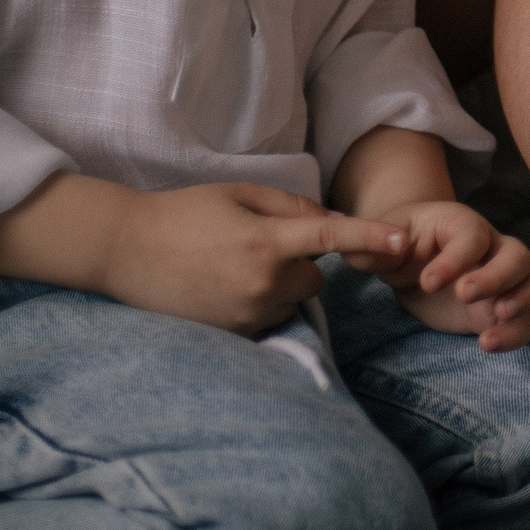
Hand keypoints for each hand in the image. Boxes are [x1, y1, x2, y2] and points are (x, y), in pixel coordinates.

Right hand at [101, 183, 408, 334]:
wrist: (126, 250)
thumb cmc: (186, 213)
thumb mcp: (241, 193)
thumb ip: (292, 207)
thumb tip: (329, 224)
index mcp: (265, 241)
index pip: (330, 238)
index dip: (369, 238)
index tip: (403, 242)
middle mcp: (260, 283)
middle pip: (313, 278)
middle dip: (301, 263)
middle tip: (259, 244)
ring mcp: (244, 314)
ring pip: (290, 300)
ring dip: (280, 285)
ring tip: (234, 266)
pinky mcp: (230, 335)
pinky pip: (266, 319)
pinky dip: (259, 304)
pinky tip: (224, 286)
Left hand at [350, 198, 529, 352]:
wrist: (409, 257)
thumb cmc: (396, 242)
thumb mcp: (379, 239)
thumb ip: (376, 240)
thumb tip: (392, 243)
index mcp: (462, 224)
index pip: (473, 235)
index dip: (456, 258)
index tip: (428, 282)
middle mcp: (492, 246)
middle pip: (517, 254)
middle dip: (498, 276)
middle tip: (464, 294)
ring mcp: (503, 277)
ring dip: (526, 298)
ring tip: (498, 317)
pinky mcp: (501, 308)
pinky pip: (528, 317)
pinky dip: (518, 331)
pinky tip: (488, 343)